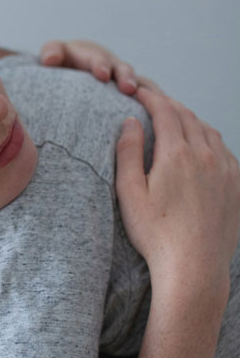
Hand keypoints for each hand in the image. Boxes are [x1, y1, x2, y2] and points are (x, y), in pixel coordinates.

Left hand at [40, 39, 159, 95]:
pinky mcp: (132, 95)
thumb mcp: (54, 55)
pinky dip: (160, 104)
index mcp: (93, 56)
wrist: (71, 72)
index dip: (100, 64)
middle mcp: (112, 66)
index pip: (96, 58)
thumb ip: (52, 53)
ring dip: (147, 93)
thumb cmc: (59, 66)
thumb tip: (51, 59)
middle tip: (128, 88)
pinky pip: (149, 99)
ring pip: (140, 84)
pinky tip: (170, 117)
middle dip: (126, 77)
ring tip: (156, 102)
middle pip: (122, 69)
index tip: (102, 75)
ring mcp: (124, 79)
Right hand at [115, 88, 239, 296]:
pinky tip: (200, 147)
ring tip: (175, 120)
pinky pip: (224, 151)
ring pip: (209, 131)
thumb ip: (128, 153)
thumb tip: (131, 122)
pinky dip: (209, 139)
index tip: (138, 91)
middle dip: (169, 105)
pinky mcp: (235, 185)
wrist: (194, 266)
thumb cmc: (156, 234)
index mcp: (177, 155)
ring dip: (190, 120)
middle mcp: (206, 156)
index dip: (150, 98)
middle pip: (188, 117)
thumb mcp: (130, 194)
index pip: (165, 112)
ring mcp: (225, 170)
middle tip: (154, 101)